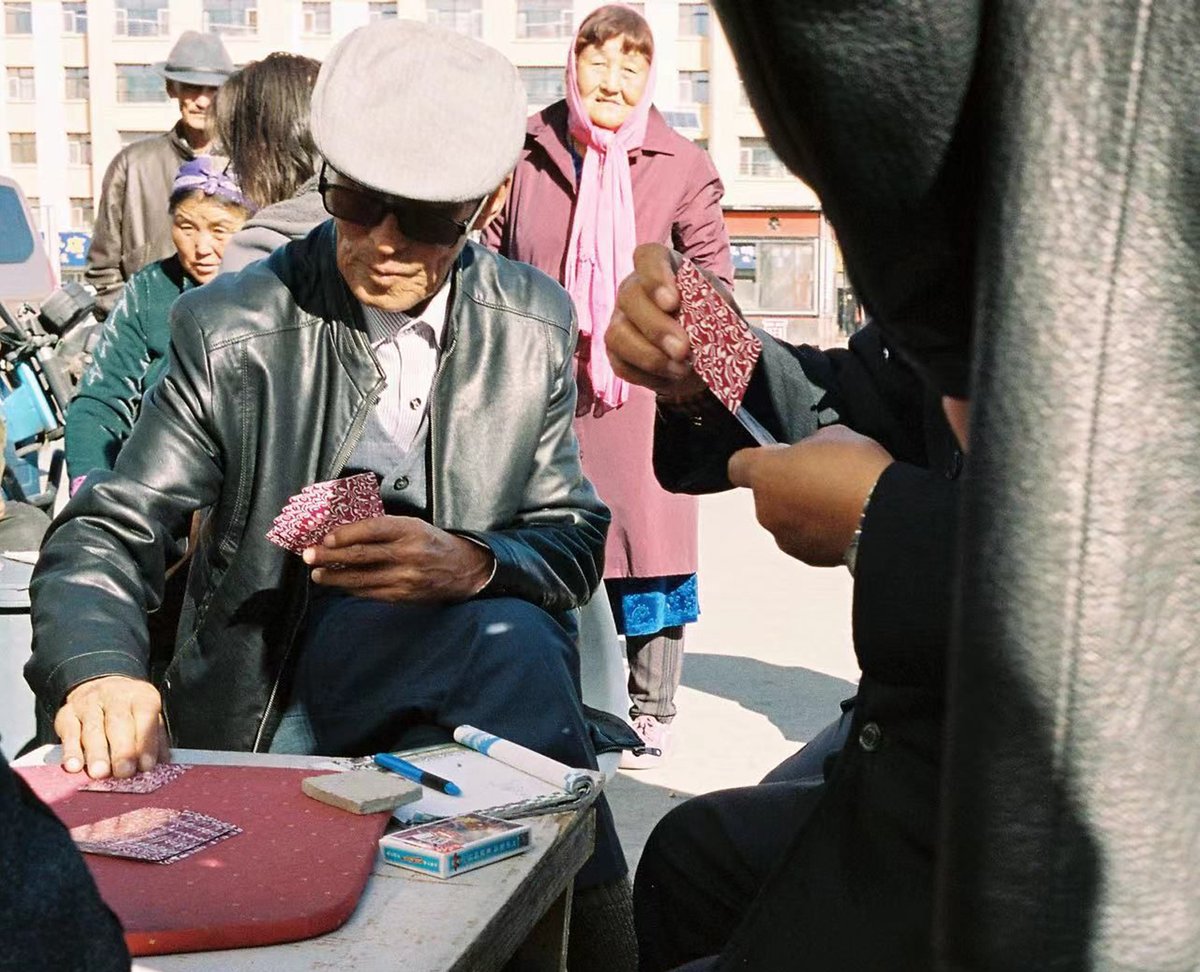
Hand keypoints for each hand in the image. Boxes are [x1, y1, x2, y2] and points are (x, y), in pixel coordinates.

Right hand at [56, 675, 168, 778]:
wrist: (100, 685)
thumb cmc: (130, 710)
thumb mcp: (148, 717)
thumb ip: (156, 739)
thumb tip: (165, 765)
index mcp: (141, 696)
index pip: (145, 716)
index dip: (146, 742)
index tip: (146, 765)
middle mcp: (114, 696)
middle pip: (118, 723)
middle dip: (122, 750)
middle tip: (124, 772)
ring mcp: (88, 703)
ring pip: (92, 729)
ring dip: (96, 753)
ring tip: (100, 773)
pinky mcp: (66, 713)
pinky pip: (68, 733)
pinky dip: (71, 751)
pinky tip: (74, 766)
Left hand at [304, 515, 494, 601]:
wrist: (462, 569)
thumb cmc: (432, 543)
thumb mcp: (414, 526)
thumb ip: (384, 528)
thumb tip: (345, 532)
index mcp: (411, 530)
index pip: (373, 529)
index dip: (347, 533)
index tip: (326, 537)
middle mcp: (408, 554)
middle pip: (362, 555)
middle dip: (330, 556)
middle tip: (309, 555)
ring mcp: (405, 578)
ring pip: (362, 578)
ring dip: (335, 577)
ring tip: (317, 574)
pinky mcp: (403, 595)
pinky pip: (370, 592)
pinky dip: (352, 588)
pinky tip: (339, 585)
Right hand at [607, 243, 707, 400]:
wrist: (705, 353)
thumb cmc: (708, 319)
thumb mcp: (720, 305)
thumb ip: (714, 303)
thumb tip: (707, 313)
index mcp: (661, 268)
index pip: (647, 257)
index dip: (655, 277)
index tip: (672, 302)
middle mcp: (634, 289)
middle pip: (629, 297)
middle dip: (656, 327)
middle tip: (682, 349)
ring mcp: (620, 320)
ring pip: (617, 335)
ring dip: (650, 356)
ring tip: (680, 368)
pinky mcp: (616, 352)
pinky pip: (621, 364)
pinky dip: (647, 375)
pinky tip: (670, 375)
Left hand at [727, 426, 894, 566]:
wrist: (886, 516)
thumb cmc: (857, 472)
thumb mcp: (834, 435)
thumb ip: (810, 444)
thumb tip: (811, 453)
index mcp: (765, 473)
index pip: (738, 465)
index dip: (757, 459)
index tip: (777, 456)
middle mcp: (766, 509)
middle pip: (768, 493)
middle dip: (790, 485)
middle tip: (822, 475)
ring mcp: (786, 537)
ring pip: (787, 518)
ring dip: (805, 510)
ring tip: (839, 498)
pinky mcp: (808, 557)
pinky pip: (807, 538)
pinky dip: (821, 530)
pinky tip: (845, 518)